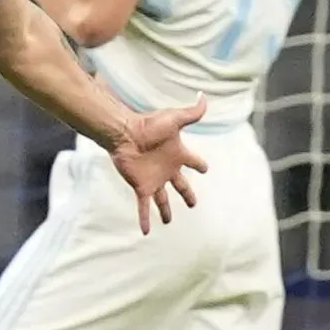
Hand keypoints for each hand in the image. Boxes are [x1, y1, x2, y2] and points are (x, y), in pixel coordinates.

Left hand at [108, 98, 208, 231]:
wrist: (124, 133)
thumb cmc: (149, 124)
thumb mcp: (175, 118)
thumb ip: (193, 112)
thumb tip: (204, 97)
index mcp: (178, 154)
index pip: (195, 162)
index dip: (201, 165)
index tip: (205, 169)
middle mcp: (167, 169)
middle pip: (181, 185)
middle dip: (188, 194)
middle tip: (193, 203)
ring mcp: (154, 179)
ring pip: (163, 200)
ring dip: (166, 211)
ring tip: (168, 221)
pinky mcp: (141, 186)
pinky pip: (144, 207)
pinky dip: (145, 219)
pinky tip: (146, 232)